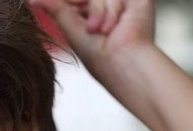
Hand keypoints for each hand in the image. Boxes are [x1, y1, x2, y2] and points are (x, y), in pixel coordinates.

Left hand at [29, 0, 154, 64]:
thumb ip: (54, 7)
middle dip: (87, 8)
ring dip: (100, 12)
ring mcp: (123, 4)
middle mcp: (108, 9)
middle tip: (92, 29)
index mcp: (92, 16)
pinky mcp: (138, 0)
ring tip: (104, 31)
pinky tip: (116, 26)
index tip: (80, 22)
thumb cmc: (97, 56)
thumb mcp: (70, 27)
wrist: (122, 62)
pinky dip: (112, 9)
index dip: (70, 2)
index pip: (75, 0)